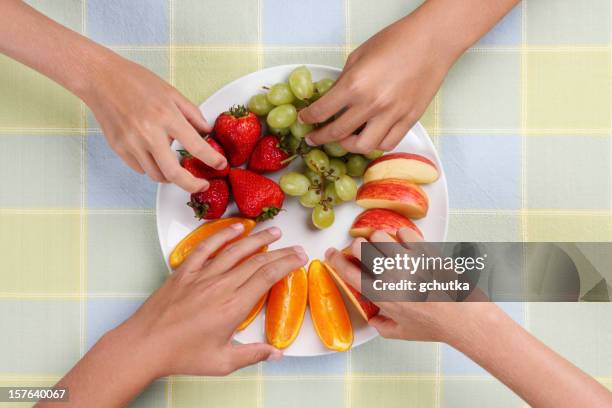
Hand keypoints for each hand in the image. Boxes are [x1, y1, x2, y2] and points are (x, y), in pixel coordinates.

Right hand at [83, 56, 226, 191]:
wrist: (100, 78)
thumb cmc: (135, 81)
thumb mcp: (171, 92)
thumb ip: (192, 113)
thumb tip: (206, 132)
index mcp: (166, 116)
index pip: (196, 147)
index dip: (212, 160)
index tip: (221, 165)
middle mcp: (148, 134)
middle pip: (174, 174)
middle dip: (192, 185)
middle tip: (201, 185)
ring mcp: (131, 143)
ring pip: (156, 175)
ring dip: (171, 176)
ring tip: (177, 166)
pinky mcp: (119, 149)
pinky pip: (140, 169)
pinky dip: (152, 167)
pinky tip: (155, 155)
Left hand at [115, 224, 307, 376]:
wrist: (144, 345)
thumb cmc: (181, 355)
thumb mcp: (222, 362)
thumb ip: (252, 355)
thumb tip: (276, 353)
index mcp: (233, 307)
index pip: (267, 277)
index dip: (287, 264)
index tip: (299, 258)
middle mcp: (220, 286)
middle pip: (257, 261)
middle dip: (280, 252)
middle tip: (295, 247)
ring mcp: (202, 275)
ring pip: (236, 250)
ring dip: (257, 239)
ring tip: (273, 231)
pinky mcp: (185, 271)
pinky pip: (207, 247)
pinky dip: (222, 235)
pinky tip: (236, 228)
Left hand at [299, 11, 455, 152]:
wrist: (432, 41)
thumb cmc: (397, 41)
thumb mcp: (359, 56)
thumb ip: (343, 80)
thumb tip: (332, 97)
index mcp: (355, 85)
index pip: (322, 111)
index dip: (308, 118)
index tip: (303, 119)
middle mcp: (372, 104)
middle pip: (337, 133)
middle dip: (320, 137)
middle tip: (314, 137)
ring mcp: (392, 115)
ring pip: (363, 146)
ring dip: (348, 145)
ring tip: (344, 139)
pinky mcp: (409, 120)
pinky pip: (387, 144)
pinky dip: (375, 144)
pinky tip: (370, 136)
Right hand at [324, 228, 492, 342]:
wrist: (464, 317)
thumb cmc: (434, 326)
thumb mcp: (401, 333)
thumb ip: (381, 325)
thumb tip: (373, 319)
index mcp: (379, 295)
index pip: (347, 270)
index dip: (335, 259)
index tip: (332, 253)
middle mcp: (389, 274)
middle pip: (360, 246)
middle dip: (357, 247)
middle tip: (362, 250)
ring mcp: (406, 260)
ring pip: (380, 235)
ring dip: (378, 239)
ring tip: (384, 246)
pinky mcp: (424, 250)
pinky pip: (404, 233)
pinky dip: (401, 236)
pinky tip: (403, 243)